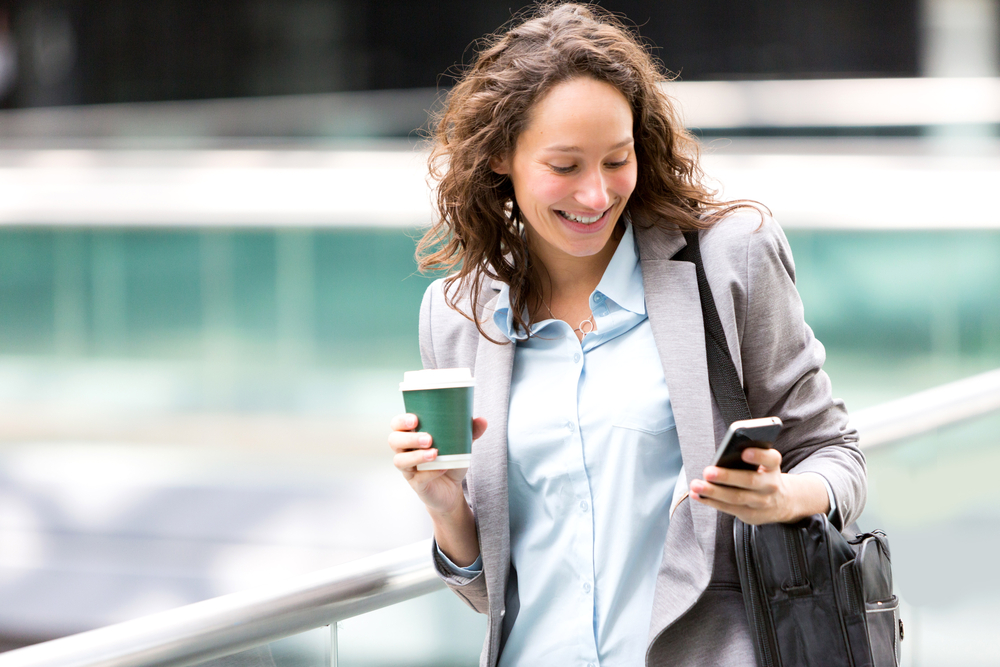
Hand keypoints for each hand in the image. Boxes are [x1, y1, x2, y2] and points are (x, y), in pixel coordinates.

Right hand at [388, 413, 487, 515]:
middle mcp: (405, 451)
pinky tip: (442, 468)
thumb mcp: (461, 445)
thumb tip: (483, 420)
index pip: (397, 424)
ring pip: (400, 460)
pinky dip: (429, 472)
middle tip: (429, 438)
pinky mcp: (416, 484)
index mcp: (412, 436)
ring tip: (434, 453)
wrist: (452, 490)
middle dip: (409, 438)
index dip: (401, 421)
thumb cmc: (450, 461)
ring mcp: (409, 468)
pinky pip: (417, 478)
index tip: (415, 419)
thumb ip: (469, 432)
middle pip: (394, 440)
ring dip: (416, 456)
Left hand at [689, 447, 829, 524]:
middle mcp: (770, 485)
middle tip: (707, 472)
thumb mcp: (764, 463)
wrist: (781, 502)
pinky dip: (711, 501)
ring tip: (696, 485)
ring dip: (713, 492)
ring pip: (736, 497)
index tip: (744, 452)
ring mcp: (761, 502)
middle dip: (727, 477)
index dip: (759, 456)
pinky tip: (697, 495)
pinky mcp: (750, 514)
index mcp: (773, 466)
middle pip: (749, 481)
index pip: (771, 459)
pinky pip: (728, 508)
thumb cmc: (763, 474)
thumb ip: (749, 457)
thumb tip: (722, 456)